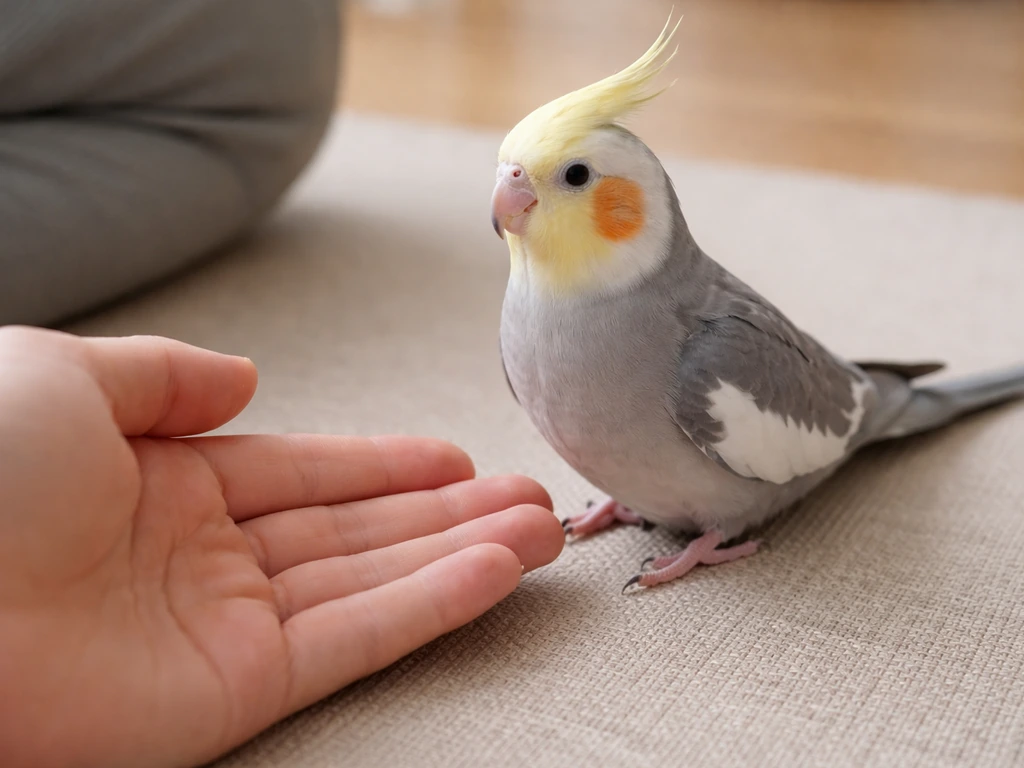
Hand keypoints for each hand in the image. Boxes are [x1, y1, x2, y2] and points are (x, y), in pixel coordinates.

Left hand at [0, 327, 562, 767]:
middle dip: (446, 512)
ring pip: (370, 582)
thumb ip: (161, 375)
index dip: (381, 464)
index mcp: (158, 483)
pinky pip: (354, 640)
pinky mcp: (233, 693)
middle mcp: (199, 557)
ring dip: (461, 555)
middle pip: (354, 530)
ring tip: (541, 529)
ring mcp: (220, 627)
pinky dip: (432, 604)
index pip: (300, 473)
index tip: (453, 455)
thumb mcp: (61, 378)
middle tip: (528, 495)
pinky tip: (497, 570)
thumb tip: (247, 381)